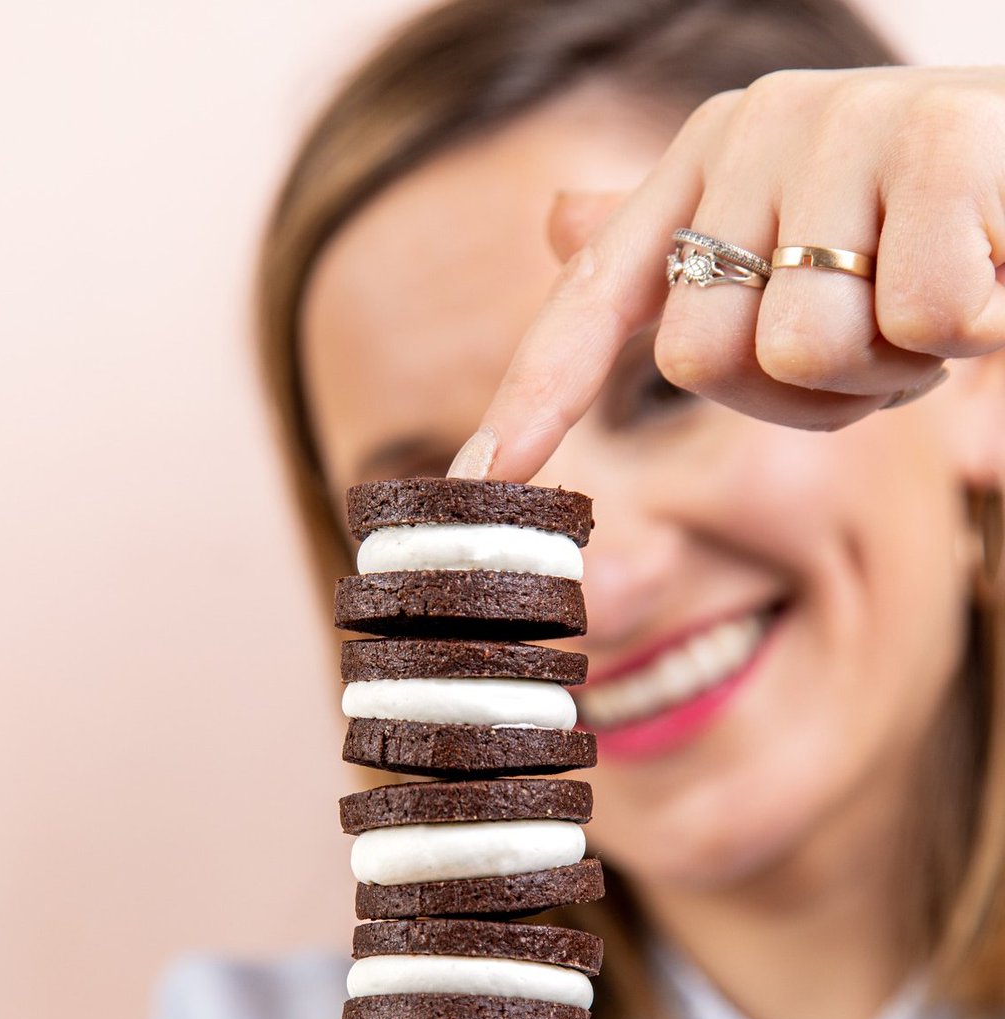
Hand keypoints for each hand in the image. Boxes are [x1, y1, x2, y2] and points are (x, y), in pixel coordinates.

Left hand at [451, 66, 1004, 481]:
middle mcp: (754, 129)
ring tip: (936, 301)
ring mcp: (842, 126)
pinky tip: (995, 277)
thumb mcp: (795, 245)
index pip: (591, 299)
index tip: (481, 477)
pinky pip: (914, 325)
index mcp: (706, 163)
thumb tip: (557, 222)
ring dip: (885, 369)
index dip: (532, 395)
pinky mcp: (940, 142)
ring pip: (803, 352)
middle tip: (874, 334)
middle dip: (800, 391)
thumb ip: (678, 245)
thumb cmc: (929, 223)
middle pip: (701, 360)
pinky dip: (968, 335)